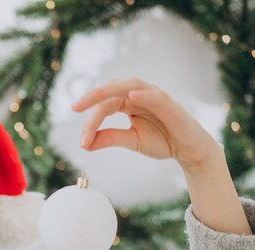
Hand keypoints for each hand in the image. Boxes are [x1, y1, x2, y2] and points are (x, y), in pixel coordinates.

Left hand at [71, 78, 224, 170]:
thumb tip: (84, 144)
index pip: (104, 107)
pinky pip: (156, 95)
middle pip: (111, 92)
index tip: (81, 142)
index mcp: (127, 102)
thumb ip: (109, 138)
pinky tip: (132, 96)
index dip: (90, 122)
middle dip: (92, 97)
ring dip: (110, 89)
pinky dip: (144, 94)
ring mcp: (153, 96)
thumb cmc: (161, 140)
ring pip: (129, 86)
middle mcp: (138, 94)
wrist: (188, 150)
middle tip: (75, 107)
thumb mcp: (130, 140)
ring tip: (94, 96)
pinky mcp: (169, 103)